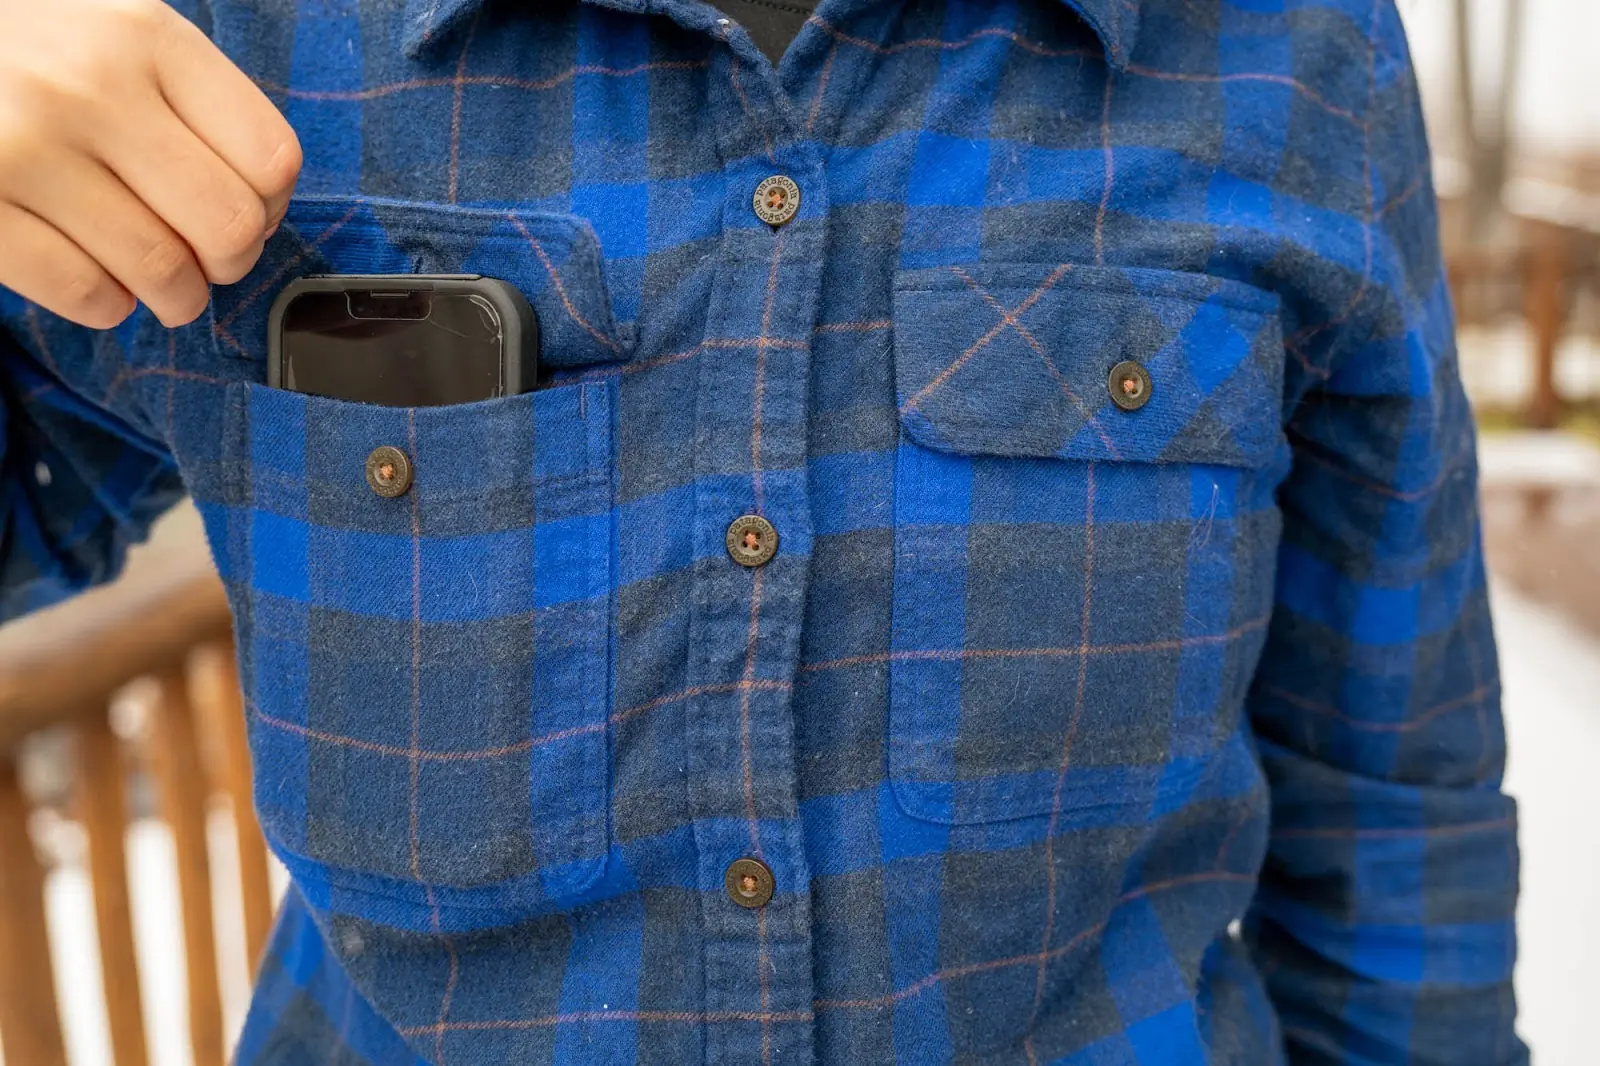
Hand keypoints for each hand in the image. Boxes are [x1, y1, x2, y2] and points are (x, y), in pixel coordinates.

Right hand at [0, 0, 300, 328]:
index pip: (271, 159)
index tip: (245, 210)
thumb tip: (263, 209)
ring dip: (173, 295)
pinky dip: (107, 304)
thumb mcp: (115, 33)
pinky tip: (97, 275)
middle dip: (228, 263)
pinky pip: (87, 295)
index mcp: (143, 35)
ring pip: (163, 272)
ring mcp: (26, 148)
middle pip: (229, 227)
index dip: (270, 206)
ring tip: (158, 280)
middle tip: (204, 259)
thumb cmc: (29, 50)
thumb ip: (189, 101)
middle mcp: (88, 86)